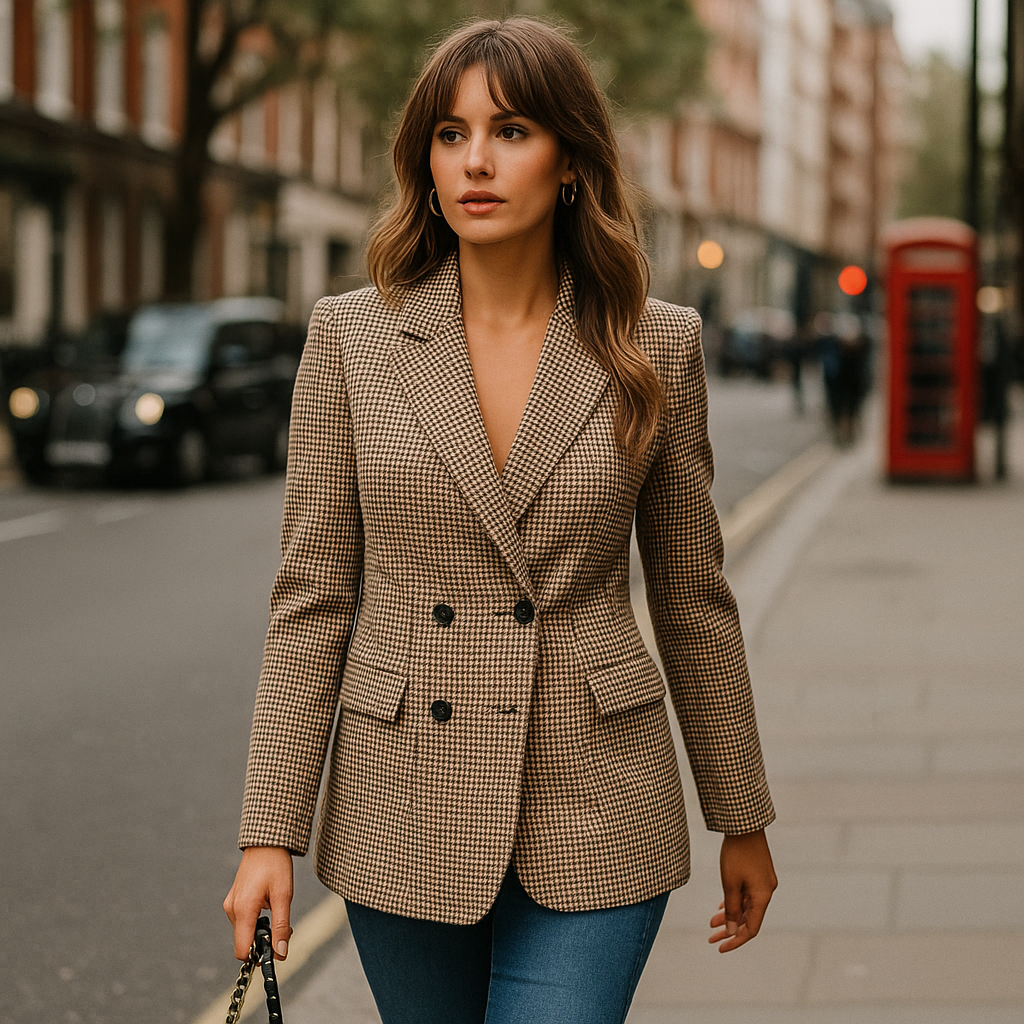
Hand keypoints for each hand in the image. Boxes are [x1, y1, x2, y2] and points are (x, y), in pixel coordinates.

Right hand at [224, 846, 293, 960]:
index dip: (258, 956)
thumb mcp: (284, 896)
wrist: (266, 842)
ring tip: (278, 911)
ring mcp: (231, 904)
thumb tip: (280, 954)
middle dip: (264, 941)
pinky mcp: (233, 900)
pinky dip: (256, 920)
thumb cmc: (276, 865)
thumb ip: (281, 927)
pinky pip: (243, 920)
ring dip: (261, 930)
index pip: (242, 951)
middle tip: (286, 928)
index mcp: (243, 910)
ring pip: (244, 932)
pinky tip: (269, 905)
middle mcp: (232, 909)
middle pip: (244, 942)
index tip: (276, 950)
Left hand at [709, 828, 776, 952]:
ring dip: (730, 916)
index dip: (736, 940)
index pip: (752, 928)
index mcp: (763, 896)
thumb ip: (732, 909)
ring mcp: (763, 882)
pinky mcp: (758, 873)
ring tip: (712, 923)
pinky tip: (722, 907)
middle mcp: (766, 891)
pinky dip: (734, 903)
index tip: (720, 947)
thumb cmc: (736, 853)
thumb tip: (732, 931)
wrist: (744, 824)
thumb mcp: (730, 883)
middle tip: (711, 938)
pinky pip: (747, 895)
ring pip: (747, 907)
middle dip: (730, 930)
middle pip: (749, 919)